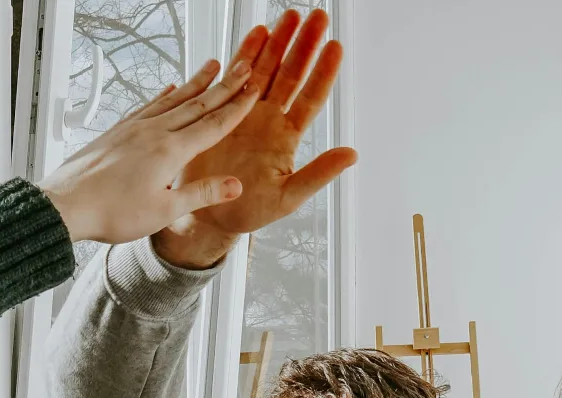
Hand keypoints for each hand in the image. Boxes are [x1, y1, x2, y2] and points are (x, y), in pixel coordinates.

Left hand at [39, 58, 260, 243]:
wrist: (65, 206)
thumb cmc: (111, 212)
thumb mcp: (164, 211)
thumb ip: (200, 193)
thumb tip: (235, 184)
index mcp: (169, 151)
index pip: (213, 125)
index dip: (237, 107)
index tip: (254, 90)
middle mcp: (153, 132)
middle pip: (196, 104)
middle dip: (224, 86)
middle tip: (243, 67)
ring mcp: (133, 128)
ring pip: (172, 99)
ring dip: (195, 83)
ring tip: (212, 67)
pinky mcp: (117, 131)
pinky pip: (147, 106)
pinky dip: (162, 95)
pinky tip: (168, 89)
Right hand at [153, 9, 356, 268]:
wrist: (209, 214)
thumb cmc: (249, 211)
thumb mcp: (288, 198)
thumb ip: (318, 174)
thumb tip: (352, 154)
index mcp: (287, 138)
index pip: (311, 98)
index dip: (323, 73)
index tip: (335, 47)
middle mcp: (270, 119)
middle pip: (291, 75)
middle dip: (303, 45)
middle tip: (317, 17)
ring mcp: (246, 113)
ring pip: (266, 70)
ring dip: (278, 43)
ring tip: (289, 16)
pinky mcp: (222, 112)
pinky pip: (236, 78)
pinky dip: (245, 55)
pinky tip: (256, 33)